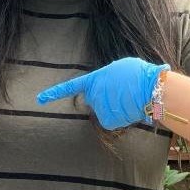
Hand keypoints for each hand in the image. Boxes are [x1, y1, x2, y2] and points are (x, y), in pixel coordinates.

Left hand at [36, 57, 169, 129]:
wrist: (150, 87)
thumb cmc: (138, 74)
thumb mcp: (118, 68)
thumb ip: (107, 78)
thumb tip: (108, 86)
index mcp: (94, 79)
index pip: (70, 87)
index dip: (54, 93)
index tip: (40, 99)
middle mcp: (93, 95)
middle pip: (93, 102)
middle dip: (101, 101)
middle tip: (119, 95)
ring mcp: (99, 109)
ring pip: (104, 112)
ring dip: (115, 108)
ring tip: (129, 99)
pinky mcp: (108, 121)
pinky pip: (112, 121)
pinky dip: (120, 118)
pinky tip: (129, 109)